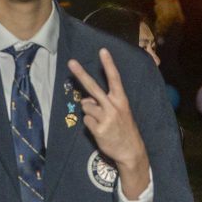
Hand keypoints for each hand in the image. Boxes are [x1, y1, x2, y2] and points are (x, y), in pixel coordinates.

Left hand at [67, 48, 148, 194]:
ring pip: (86, 106)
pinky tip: (99, 129)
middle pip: (93, 87)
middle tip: (71, 62)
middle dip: (81, 74)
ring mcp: (105, 118)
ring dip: (89, 112)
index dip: (108, 64)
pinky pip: (86, 120)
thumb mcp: (119, 112)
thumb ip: (103, 103)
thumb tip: (86, 100)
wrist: (130, 150)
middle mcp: (113, 106)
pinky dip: (89, 124)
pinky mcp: (98, 129)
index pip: (114, 78)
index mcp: (121, 100)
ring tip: (100, 120)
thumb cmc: (124, 128)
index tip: (102, 51)